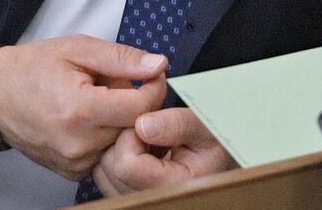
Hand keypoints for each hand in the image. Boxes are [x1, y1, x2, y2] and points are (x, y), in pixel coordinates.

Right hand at [0, 35, 166, 178]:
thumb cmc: (34, 67)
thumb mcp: (79, 48)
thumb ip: (122, 58)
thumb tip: (159, 65)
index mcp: (80, 110)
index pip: (141, 108)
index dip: (153, 88)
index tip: (150, 74)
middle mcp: (78, 144)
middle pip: (133, 126)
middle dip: (134, 102)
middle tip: (113, 82)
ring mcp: (73, 162)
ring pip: (121, 142)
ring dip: (119, 120)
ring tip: (97, 99)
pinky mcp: (70, 172)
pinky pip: (105, 154)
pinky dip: (105, 135)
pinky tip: (89, 118)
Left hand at [92, 107, 236, 194]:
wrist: (217, 154)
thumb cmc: (213, 140)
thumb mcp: (205, 125)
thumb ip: (177, 124)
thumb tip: (143, 125)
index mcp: (175, 186)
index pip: (127, 165)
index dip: (132, 135)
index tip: (147, 122)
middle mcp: (156, 199)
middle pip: (112, 168)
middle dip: (124, 140)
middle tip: (148, 128)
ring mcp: (140, 200)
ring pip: (104, 170)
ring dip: (119, 148)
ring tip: (147, 140)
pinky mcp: (128, 196)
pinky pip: (104, 175)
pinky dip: (116, 157)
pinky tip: (141, 150)